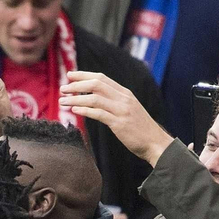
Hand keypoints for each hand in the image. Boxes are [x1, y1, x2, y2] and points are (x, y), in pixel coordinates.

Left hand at [58, 71, 173, 164]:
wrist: (156, 143)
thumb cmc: (141, 129)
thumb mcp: (129, 110)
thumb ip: (115, 103)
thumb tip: (96, 100)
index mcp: (125, 93)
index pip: (101, 78)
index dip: (84, 75)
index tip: (70, 76)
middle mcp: (123, 98)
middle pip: (96, 84)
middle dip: (76, 85)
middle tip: (63, 89)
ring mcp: (122, 110)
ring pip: (94, 98)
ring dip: (76, 99)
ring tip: (63, 101)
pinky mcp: (119, 123)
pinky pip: (98, 113)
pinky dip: (84, 110)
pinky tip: (74, 111)